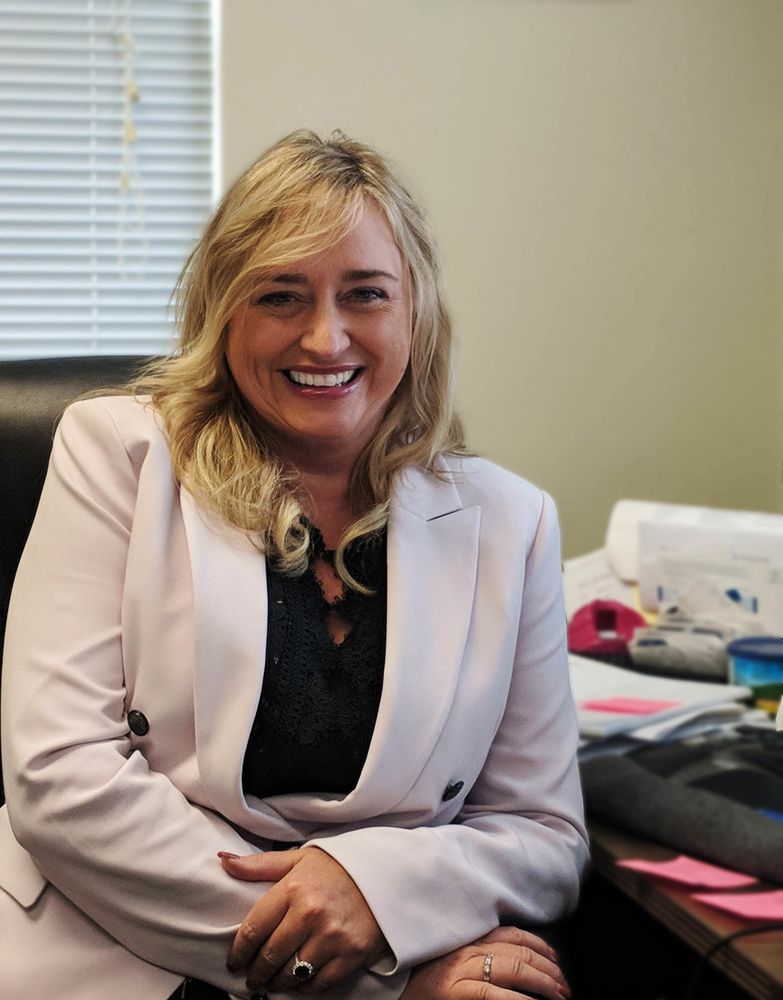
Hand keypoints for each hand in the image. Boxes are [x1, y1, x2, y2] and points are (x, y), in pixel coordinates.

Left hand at [219, 846, 387, 993]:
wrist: (387, 873)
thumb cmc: (338, 866)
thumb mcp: (298, 859)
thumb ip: (260, 865)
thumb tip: (224, 861)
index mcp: (293, 887)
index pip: (254, 928)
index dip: (239, 951)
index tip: (234, 961)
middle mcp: (311, 913)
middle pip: (270, 956)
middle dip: (255, 972)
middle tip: (251, 978)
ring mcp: (332, 936)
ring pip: (292, 973)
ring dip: (278, 982)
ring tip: (272, 981)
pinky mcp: (352, 954)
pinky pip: (319, 982)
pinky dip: (305, 987)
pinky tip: (299, 982)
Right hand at [401, 927, 569, 999]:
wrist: (390, 994)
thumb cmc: (421, 983)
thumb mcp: (450, 959)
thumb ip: (476, 953)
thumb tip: (515, 959)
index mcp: (465, 938)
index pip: (512, 933)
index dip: (539, 946)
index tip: (555, 958)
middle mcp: (465, 948)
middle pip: (519, 950)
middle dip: (549, 968)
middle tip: (564, 985)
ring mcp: (460, 970)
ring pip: (514, 967)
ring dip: (544, 982)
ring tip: (559, 995)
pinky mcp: (456, 993)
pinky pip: (496, 995)